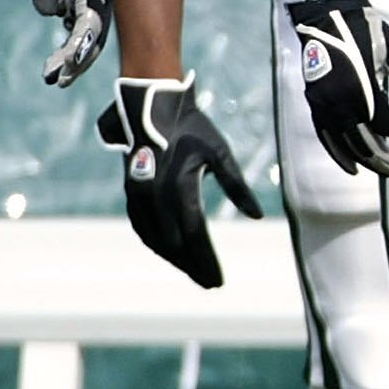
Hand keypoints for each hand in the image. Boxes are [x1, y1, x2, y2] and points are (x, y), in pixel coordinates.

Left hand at [14, 0, 110, 85]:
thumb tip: (55, 12)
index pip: (91, 22)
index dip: (80, 45)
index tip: (66, 62)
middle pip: (94, 37)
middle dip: (78, 61)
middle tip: (57, 80)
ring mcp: (92, 2)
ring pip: (88, 38)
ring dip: (73, 59)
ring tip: (52, 77)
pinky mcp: (82, 4)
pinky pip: (79, 32)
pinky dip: (70, 48)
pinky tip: (55, 62)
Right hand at [96, 75, 261, 287]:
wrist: (151, 105)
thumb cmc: (192, 127)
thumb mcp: (220, 153)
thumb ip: (237, 186)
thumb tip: (257, 216)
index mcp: (178, 188)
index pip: (194, 236)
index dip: (206, 260)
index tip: (218, 280)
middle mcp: (155, 197)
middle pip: (174, 244)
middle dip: (192, 266)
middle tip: (210, 283)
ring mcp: (139, 195)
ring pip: (155, 239)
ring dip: (173, 259)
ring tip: (193, 271)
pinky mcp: (131, 191)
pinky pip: (141, 227)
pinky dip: (155, 243)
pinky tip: (168, 251)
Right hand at [287, 0, 388, 176]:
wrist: (328, 15)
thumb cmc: (366, 30)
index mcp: (363, 89)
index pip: (385, 126)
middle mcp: (340, 102)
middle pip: (365, 143)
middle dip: (387, 160)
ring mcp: (324, 105)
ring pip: (346, 145)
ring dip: (367, 161)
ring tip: (385, 172)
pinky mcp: (314, 104)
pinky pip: (326, 137)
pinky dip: (339, 155)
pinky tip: (353, 168)